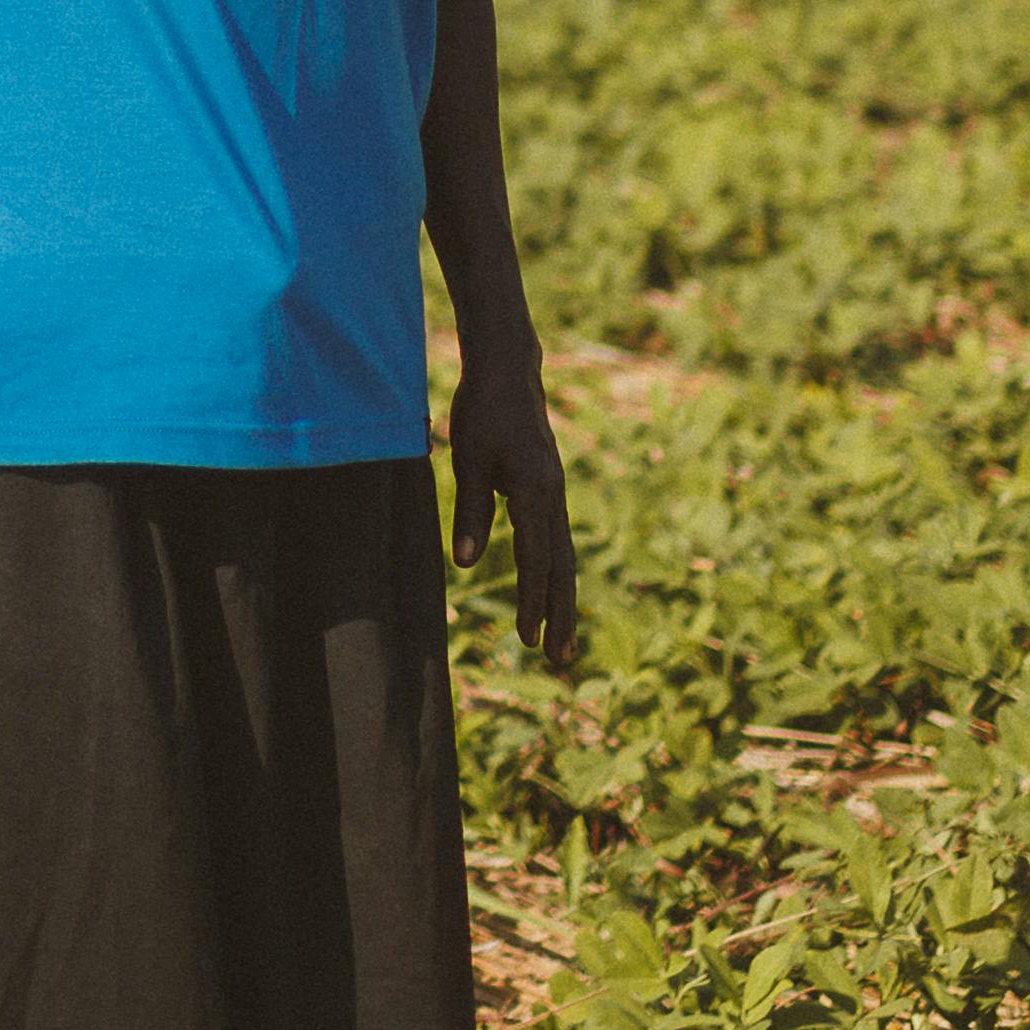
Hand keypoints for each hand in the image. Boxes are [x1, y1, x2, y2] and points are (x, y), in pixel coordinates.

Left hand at [450, 358, 581, 670]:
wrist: (508, 370)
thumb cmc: (483, 410)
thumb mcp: (467, 458)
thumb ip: (472, 511)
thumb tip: (469, 564)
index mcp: (534, 491)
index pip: (535, 559)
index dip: (532, 601)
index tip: (529, 639)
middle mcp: (552, 496)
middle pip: (560, 567)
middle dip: (559, 614)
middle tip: (560, 659)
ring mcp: (554, 492)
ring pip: (562, 556)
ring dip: (562, 599)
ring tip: (561, 641)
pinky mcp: (547, 487)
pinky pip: (555, 539)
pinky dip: (556, 571)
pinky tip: (550, 591)